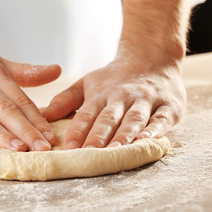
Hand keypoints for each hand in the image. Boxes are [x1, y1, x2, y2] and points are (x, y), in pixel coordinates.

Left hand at [42, 57, 185, 148]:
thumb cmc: (115, 77)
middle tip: (88, 154)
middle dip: (98, 137)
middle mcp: (122, 97)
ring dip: (123, 136)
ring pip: (133, 119)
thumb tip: (43, 115)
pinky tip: (146, 140)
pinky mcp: (168, 106)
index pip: (86, 114)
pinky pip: (161, 119)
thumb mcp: (88, 83)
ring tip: (115, 152)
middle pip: (108, 118)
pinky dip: (155, 130)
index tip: (68, 147)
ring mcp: (146, 101)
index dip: (77, 130)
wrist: (151, 57)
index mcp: (101, 94)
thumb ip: (66, 99)